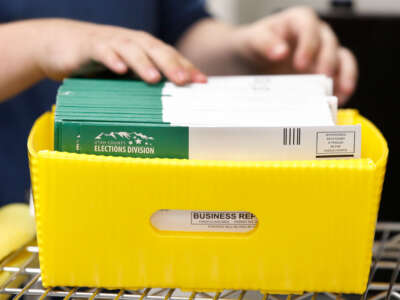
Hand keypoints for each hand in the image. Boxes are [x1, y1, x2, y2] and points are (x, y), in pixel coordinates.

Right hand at [34, 19, 206, 84]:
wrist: (61, 44)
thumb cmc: (101, 62)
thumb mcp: (126, 74)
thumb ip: (143, 85)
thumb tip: (167, 110)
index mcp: (145, 49)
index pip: (170, 56)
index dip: (187, 67)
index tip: (202, 82)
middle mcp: (132, 43)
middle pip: (156, 50)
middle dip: (172, 65)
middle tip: (184, 81)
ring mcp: (111, 42)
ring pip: (131, 49)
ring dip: (144, 63)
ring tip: (155, 79)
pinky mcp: (89, 46)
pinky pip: (102, 51)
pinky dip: (111, 58)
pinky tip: (118, 69)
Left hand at [231, 6, 357, 104]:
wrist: (249, 61)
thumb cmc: (253, 45)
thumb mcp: (251, 40)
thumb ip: (263, 43)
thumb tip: (280, 52)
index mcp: (297, 21)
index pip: (309, 27)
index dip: (308, 45)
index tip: (300, 64)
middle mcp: (315, 35)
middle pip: (329, 43)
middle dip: (327, 61)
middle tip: (321, 78)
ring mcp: (322, 53)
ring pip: (342, 59)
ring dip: (344, 75)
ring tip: (339, 93)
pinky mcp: (325, 71)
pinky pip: (341, 76)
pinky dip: (342, 88)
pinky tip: (339, 101)